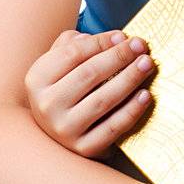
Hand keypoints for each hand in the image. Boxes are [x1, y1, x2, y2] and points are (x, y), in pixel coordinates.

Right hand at [24, 29, 155, 156]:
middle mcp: (46, 105)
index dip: (101, 42)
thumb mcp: (59, 65)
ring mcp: (64, 129)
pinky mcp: (84, 148)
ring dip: (129, 79)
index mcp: (36, 79)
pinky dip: (131, 110)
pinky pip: (113, 127)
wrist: (57, 137)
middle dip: (120, 56)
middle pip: (89, 74)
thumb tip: (114, 38)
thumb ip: (76, 44)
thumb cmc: (65, 90)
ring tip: (147, 64)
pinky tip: (146, 95)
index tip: (124, 36)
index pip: (72, 53)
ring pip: (103, 100)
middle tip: (142, 46)